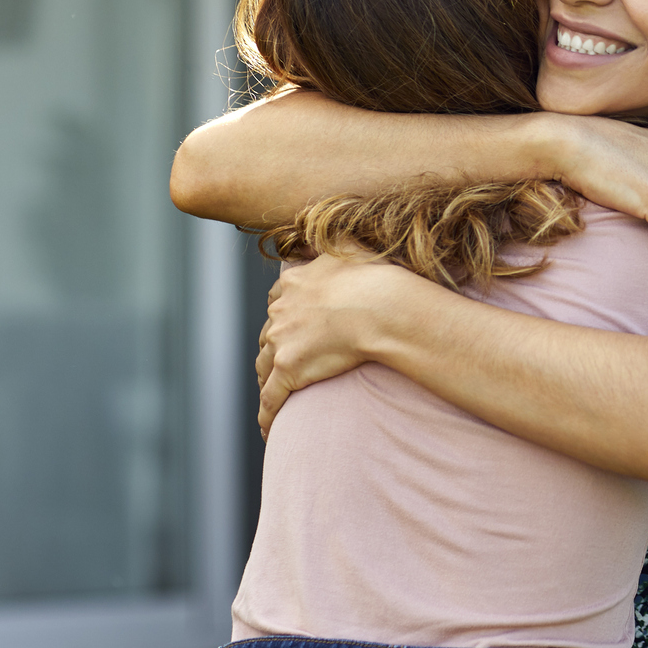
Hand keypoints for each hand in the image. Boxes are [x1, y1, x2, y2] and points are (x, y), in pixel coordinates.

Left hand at [257, 252, 436, 437]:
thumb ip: (333, 236)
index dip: (285, 312)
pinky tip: (267, 428)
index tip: (292, 321)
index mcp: (294, 284)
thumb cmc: (375, 277)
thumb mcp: (351, 246)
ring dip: (270, 378)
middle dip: (274, 345)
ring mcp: (283, 343)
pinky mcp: (290, 371)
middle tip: (286, 359)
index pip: (279, 299)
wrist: (382, 307)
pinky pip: (272, 399)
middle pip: (268, 334)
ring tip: (277, 391)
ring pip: (265, 366)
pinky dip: (267, 414)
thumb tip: (320, 219)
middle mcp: (281, 312)